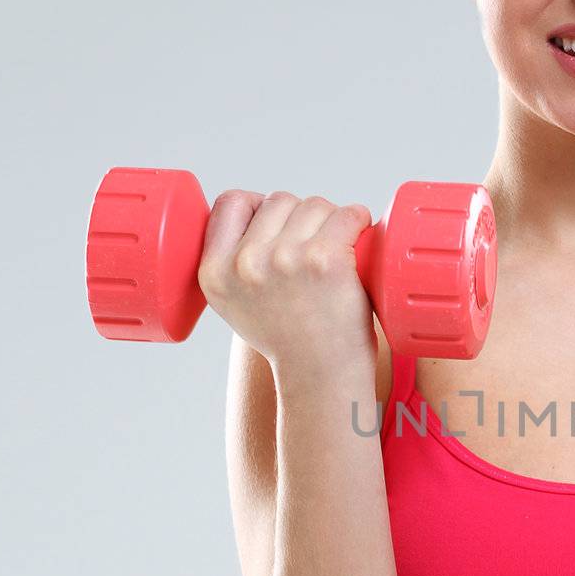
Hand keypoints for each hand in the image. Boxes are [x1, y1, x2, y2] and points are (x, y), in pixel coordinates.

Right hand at [196, 190, 375, 373]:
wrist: (321, 375)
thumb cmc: (287, 338)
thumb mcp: (235, 303)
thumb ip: (232, 260)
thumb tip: (254, 208)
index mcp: (215, 271)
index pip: (231, 202)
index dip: (258, 206)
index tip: (279, 225)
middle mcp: (245, 263)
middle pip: (279, 200)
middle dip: (301, 217)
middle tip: (315, 249)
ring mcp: (284, 259)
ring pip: (314, 205)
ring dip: (331, 220)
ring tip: (337, 251)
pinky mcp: (324, 260)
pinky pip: (347, 214)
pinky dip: (358, 219)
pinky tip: (360, 235)